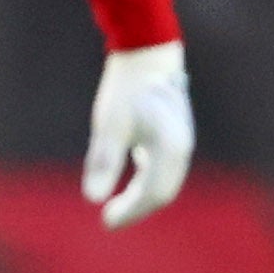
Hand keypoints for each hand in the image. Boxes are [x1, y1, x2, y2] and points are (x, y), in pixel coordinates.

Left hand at [82, 42, 193, 227]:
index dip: (130, 212)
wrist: (146, 51)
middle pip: (162, 191)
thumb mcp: (110, 126)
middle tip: (109, 219)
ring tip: (117, 206)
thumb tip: (92, 198)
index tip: (105, 221)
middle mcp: (181, 149)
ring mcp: (179, 141)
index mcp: (171, 150)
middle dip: (136, 208)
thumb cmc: (127, 87)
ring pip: (164, 179)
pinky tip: (130, 178)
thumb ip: (104, 162)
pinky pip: (163, 166)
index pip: (153, 195)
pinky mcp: (172, 133)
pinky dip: (146, 178)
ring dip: (141, 195)